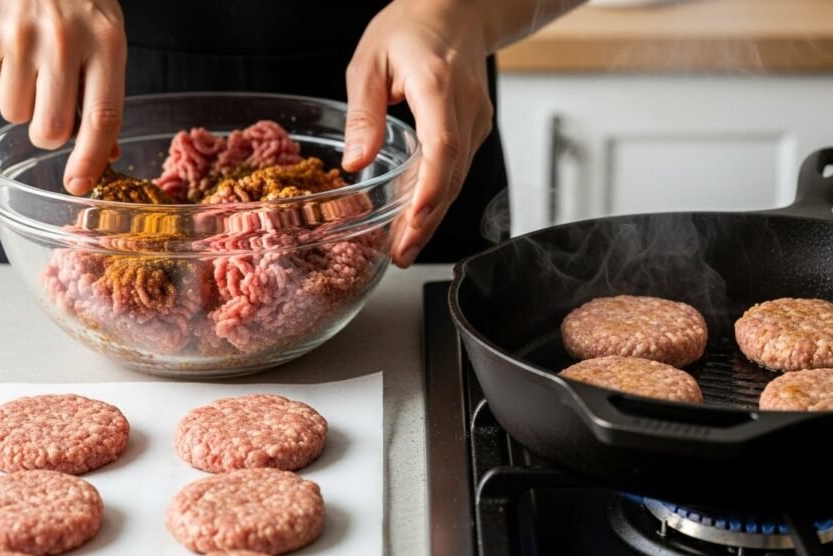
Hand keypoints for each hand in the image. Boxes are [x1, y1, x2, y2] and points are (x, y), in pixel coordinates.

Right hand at [0, 0, 125, 194]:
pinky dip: (1, 83)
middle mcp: (62, 42)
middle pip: (53, 128)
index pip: (102, 118)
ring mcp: (19, 38)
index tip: (80, 185)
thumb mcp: (106, 40)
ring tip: (33, 71)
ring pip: (16, 115)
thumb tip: (106, 152)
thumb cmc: (78, 2)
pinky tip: (13, 55)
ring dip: (24, 106)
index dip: (90, 159)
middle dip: (51, 134)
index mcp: (105, 44)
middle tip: (53, 111)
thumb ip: (104, 93)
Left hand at [343, 0, 492, 267]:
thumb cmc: (409, 30)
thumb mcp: (369, 63)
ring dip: (433, 216)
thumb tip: (356, 162)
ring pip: (458, 178)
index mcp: (437, 86)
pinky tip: (417, 218)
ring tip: (405, 248)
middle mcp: (465, 107)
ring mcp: (477, 119)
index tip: (414, 220)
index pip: (443, 146)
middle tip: (401, 254)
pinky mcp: (477, 128)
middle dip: (427, 220)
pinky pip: (458, 169)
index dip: (430, 188)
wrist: (455, 10)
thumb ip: (363, 114)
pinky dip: (439, 197)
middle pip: (452, 174)